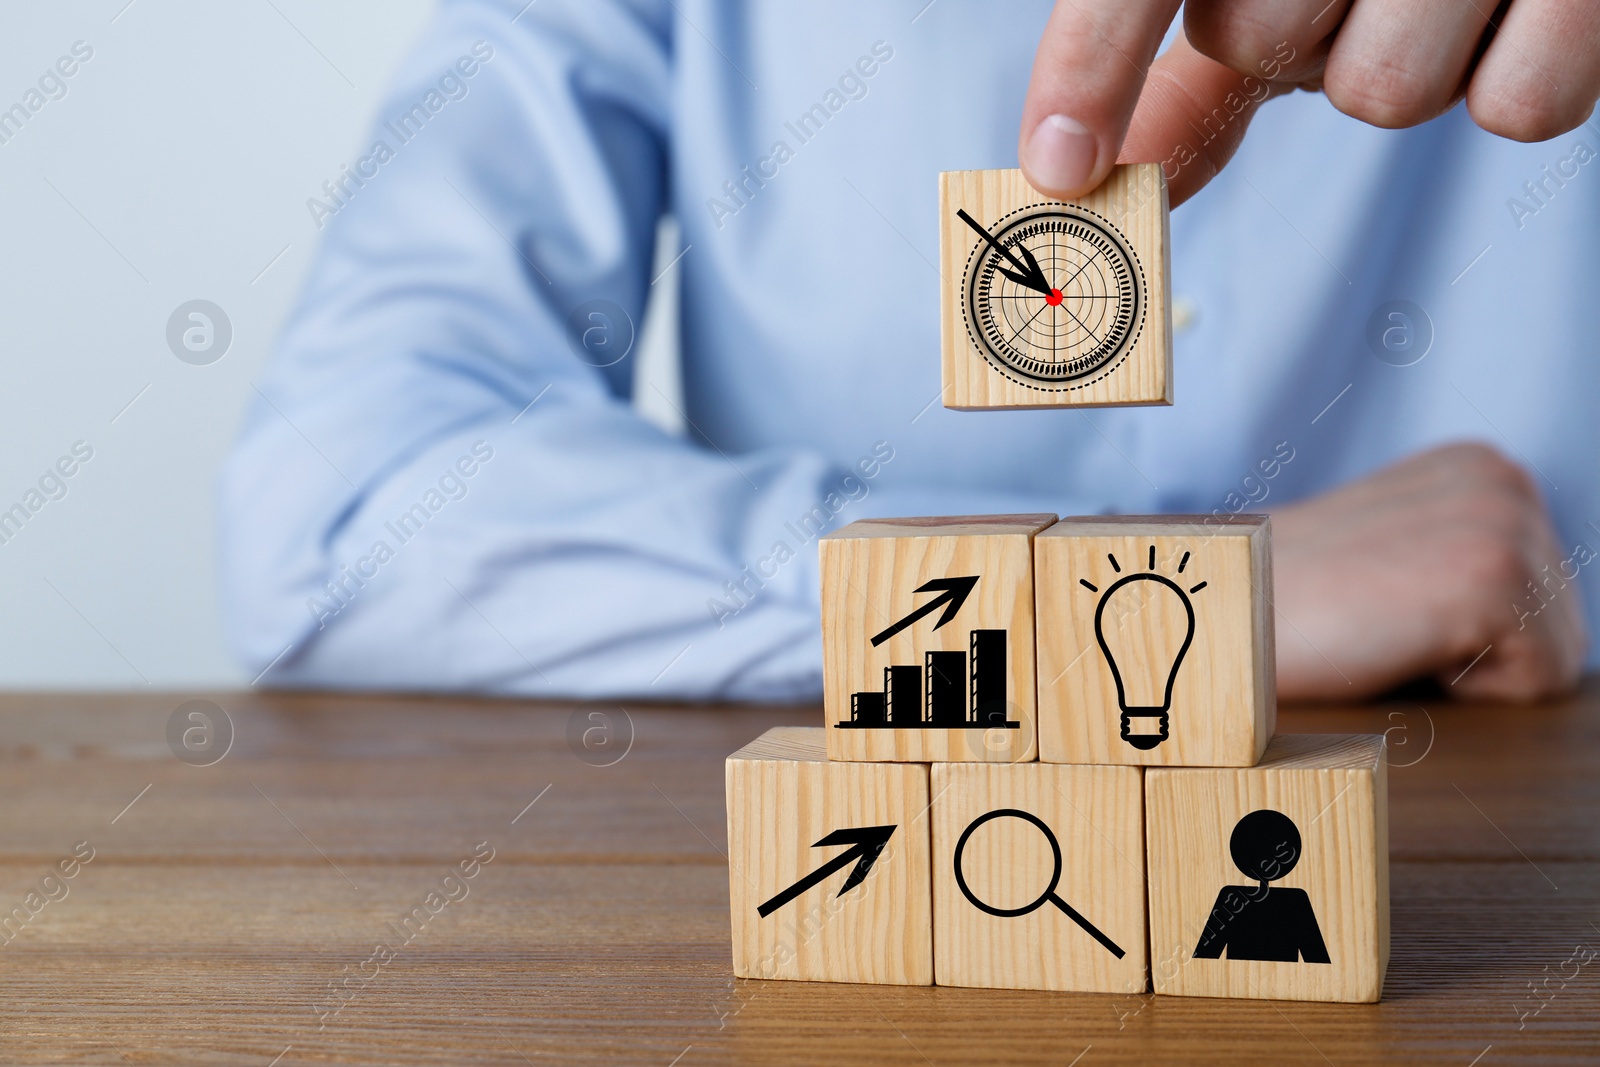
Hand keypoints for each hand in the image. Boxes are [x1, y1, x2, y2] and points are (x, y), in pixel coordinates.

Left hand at [1020, 1, 1599, 205]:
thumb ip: (1180, 76)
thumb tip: (1079, 173)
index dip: (1093, 65)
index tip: (1061, 167)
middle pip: (1260, 45)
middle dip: (1294, 47)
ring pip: (1386, 91)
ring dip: (1407, 67)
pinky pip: (1520, 106)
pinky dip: (1515, 81)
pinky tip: (1519, 9)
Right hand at [1270, 443, 1587, 702]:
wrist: (1219, 616)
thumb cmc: (1288, 605)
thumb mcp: (1395, 549)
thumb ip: (1459, 553)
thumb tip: (1537, 616)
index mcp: (1482, 467)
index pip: (1549, 593)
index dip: (1470, 630)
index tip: (1385, 607)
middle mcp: (1504, 478)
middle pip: (1564, 622)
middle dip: (1481, 651)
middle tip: (1381, 625)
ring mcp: (1502, 522)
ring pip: (1557, 654)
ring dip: (1471, 669)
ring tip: (1386, 632)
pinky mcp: (1493, 578)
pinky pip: (1537, 681)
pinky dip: (1466, 688)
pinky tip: (1394, 646)